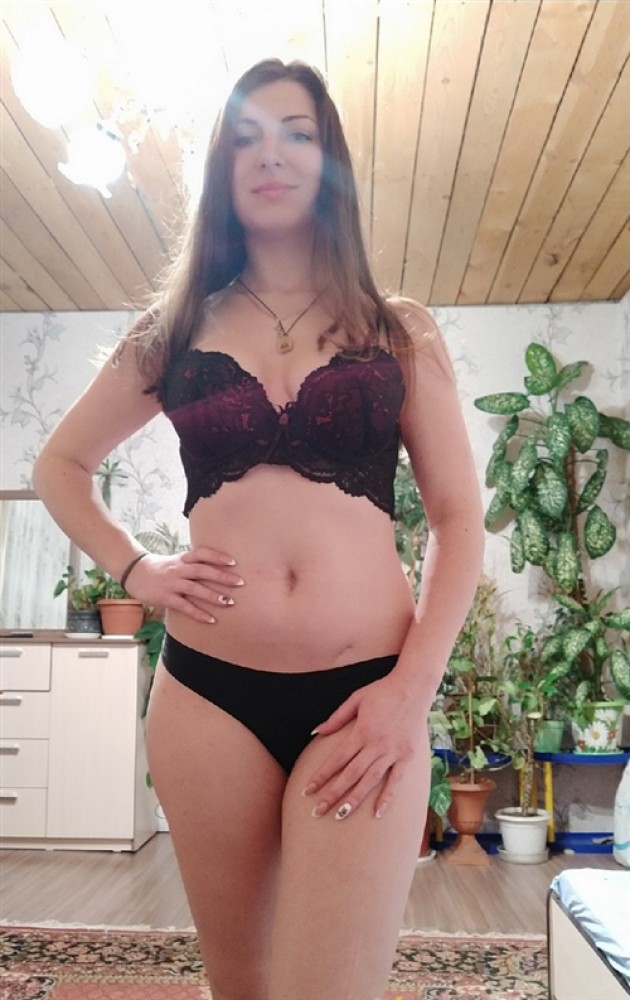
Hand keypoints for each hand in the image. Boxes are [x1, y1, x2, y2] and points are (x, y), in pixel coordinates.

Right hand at [123, 546, 243, 623]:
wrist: (135, 573)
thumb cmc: (161, 568)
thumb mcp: (177, 561)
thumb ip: (194, 563)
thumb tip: (218, 567)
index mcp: (183, 559)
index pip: (202, 554)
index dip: (217, 557)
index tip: (233, 562)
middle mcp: (179, 570)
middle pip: (202, 571)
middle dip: (221, 576)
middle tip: (240, 582)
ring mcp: (172, 584)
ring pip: (195, 589)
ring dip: (213, 596)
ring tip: (229, 602)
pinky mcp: (165, 598)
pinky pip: (184, 606)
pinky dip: (198, 613)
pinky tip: (211, 619)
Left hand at [303, 673, 428, 819]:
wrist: (414, 686)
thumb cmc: (382, 691)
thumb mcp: (356, 699)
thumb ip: (336, 718)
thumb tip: (316, 731)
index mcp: (362, 731)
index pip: (337, 759)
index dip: (321, 776)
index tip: (308, 790)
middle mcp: (377, 745)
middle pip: (351, 774)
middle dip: (333, 794)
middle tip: (317, 812)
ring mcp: (393, 752)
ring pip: (370, 781)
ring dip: (355, 799)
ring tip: (340, 816)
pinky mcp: (408, 756)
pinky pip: (396, 780)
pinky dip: (387, 797)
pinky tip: (377, 814)